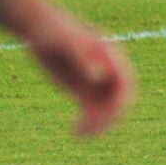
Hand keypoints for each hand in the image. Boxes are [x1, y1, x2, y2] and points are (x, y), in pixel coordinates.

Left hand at [25, 12, 135, 136]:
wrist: (39, 29)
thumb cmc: (54, 31)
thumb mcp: (66, 42)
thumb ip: (83, 58)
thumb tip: (99, 77)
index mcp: (110, 56)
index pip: (126, 82)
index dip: (120, 101)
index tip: (107, 115)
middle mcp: (108, 70)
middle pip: (119, 99)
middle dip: (109, 117)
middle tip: (92, 131)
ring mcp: (96, 81)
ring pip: (105, 109)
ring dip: (98, 124)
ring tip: (78, 135)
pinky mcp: (82, 90)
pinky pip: (91, 111)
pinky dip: (86, 123)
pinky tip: (74, 132)